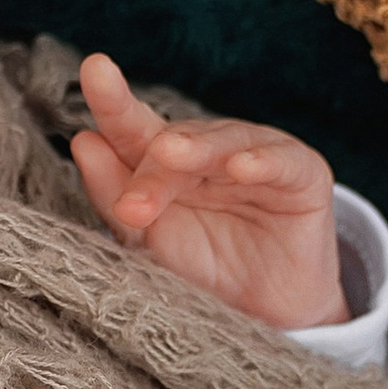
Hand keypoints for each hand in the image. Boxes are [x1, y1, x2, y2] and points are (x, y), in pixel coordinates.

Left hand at [70, 53, 345, 336]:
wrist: (268, 319)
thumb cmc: (205, 273)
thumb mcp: (151, 242)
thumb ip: (116, 197)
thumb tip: (84, 143)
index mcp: (166, 163)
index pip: (134, 129)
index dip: (114, 102)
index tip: (94, 70)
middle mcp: (209, 151)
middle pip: (174, 140)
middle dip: (150, 166)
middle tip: (130, 204)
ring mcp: (256, 155)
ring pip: (223, 142)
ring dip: (197, 149)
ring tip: (170, 154)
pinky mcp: (303, 175)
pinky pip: (281, 161)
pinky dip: (261, 160)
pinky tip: (240, 167)